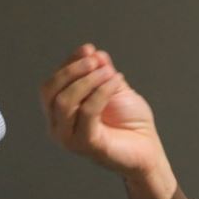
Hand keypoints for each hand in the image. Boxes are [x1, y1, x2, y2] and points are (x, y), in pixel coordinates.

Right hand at [40, 44, 166, 178]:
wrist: (148, 149)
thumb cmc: (132, 123)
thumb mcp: (115, 89)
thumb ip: (102, 72)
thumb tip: (93, 53)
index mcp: (61, 112)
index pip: (52, 84)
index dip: (68, 63)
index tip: (88, 49)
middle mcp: (59, 126)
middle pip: (50, 92)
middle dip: (73, 70)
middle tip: (97, 62)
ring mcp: (69, 137)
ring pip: (64, 101)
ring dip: (88, 80)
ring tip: (110, 73)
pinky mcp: (86, 144)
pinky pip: (87, 112)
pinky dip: (102, 92)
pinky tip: (117, 82)